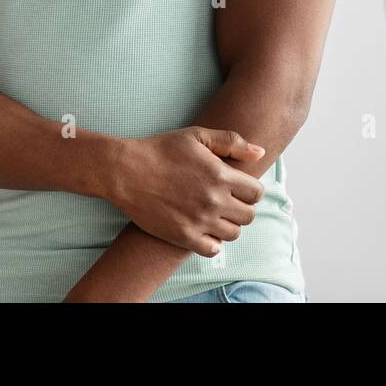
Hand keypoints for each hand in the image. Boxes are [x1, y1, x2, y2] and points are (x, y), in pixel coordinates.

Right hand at [105, 127, 266, 257]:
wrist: (126, 171)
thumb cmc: (162, 149)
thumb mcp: (198, 135)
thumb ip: (232, 142)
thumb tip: (259, 153)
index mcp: (221, 175)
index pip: (257, 193)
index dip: (251, 190)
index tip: (239, 188)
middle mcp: (214, 200)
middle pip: (248, 216)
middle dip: (242, 208)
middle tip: (227, 202)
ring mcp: (199, 220)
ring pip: (233, 234)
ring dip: (228, 225)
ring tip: (215, 215)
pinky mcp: (183, 236)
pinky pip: (212, 250)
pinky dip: (213, 242)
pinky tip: (204, 230)